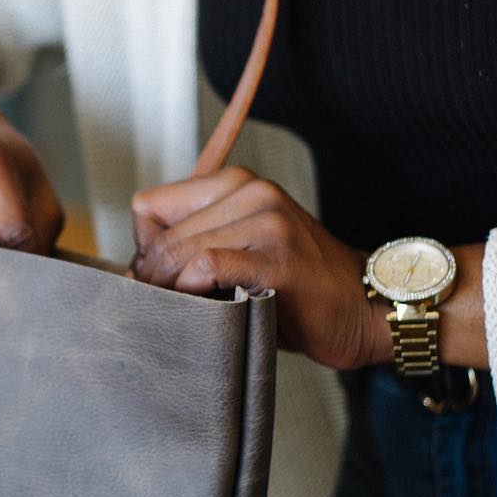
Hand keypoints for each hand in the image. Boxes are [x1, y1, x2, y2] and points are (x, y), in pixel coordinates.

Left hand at [131, 166, 382, 370]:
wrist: (361, 307)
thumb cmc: (294, 287)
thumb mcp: (238, 249)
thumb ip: (192, 244)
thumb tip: (135, 269)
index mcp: (235, 183)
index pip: (148, 207)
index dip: (145, 249)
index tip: (162, 280)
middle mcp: (251, 191)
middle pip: (160, 236)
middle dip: (154, 279)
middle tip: (170, 308)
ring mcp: (267, 220)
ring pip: (180, 252)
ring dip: (173, 292)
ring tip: (192, 312)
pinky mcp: (277, 257)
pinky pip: (208, 266)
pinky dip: (196, 291)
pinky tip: (211, 307)